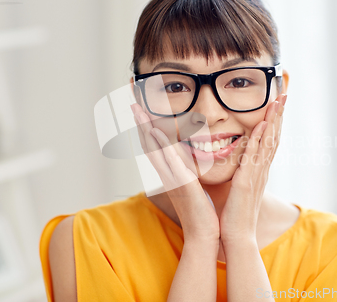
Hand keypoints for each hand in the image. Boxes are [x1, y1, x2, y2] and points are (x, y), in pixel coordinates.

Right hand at [131, 103, 219, 243]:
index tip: (140, 107)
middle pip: (148, 143)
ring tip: (138, 110)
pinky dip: (163, 148)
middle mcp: (166, 174)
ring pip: (154, 150)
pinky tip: (157, 133)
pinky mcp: (182, 185)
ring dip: (146, 129)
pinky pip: (171, 163)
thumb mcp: (192, 184)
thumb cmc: (201, 210)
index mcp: (169, 172)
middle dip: (139, 122)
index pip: (154, 145)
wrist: (203, 234)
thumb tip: (187, 156)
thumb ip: (187, 169)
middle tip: (132, 101)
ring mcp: (172, 179)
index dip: (145, 126)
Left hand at [219, 94, 286, 243]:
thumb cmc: (235, 214)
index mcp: (258, 171)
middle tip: (284, 94)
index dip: (275, 122)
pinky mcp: (247, 181)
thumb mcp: (239, 188)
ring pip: (268, 142)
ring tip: (278, 101)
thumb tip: (237, 164)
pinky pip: (255, 156)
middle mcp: (261, 170)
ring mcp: (256, 175)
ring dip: (274, 120)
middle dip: (279, 115)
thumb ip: (240, 173)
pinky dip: (260, 139)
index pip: (269, 141)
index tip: (277, 103)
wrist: (237, 237)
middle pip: (274, 137)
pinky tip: (263, 124)